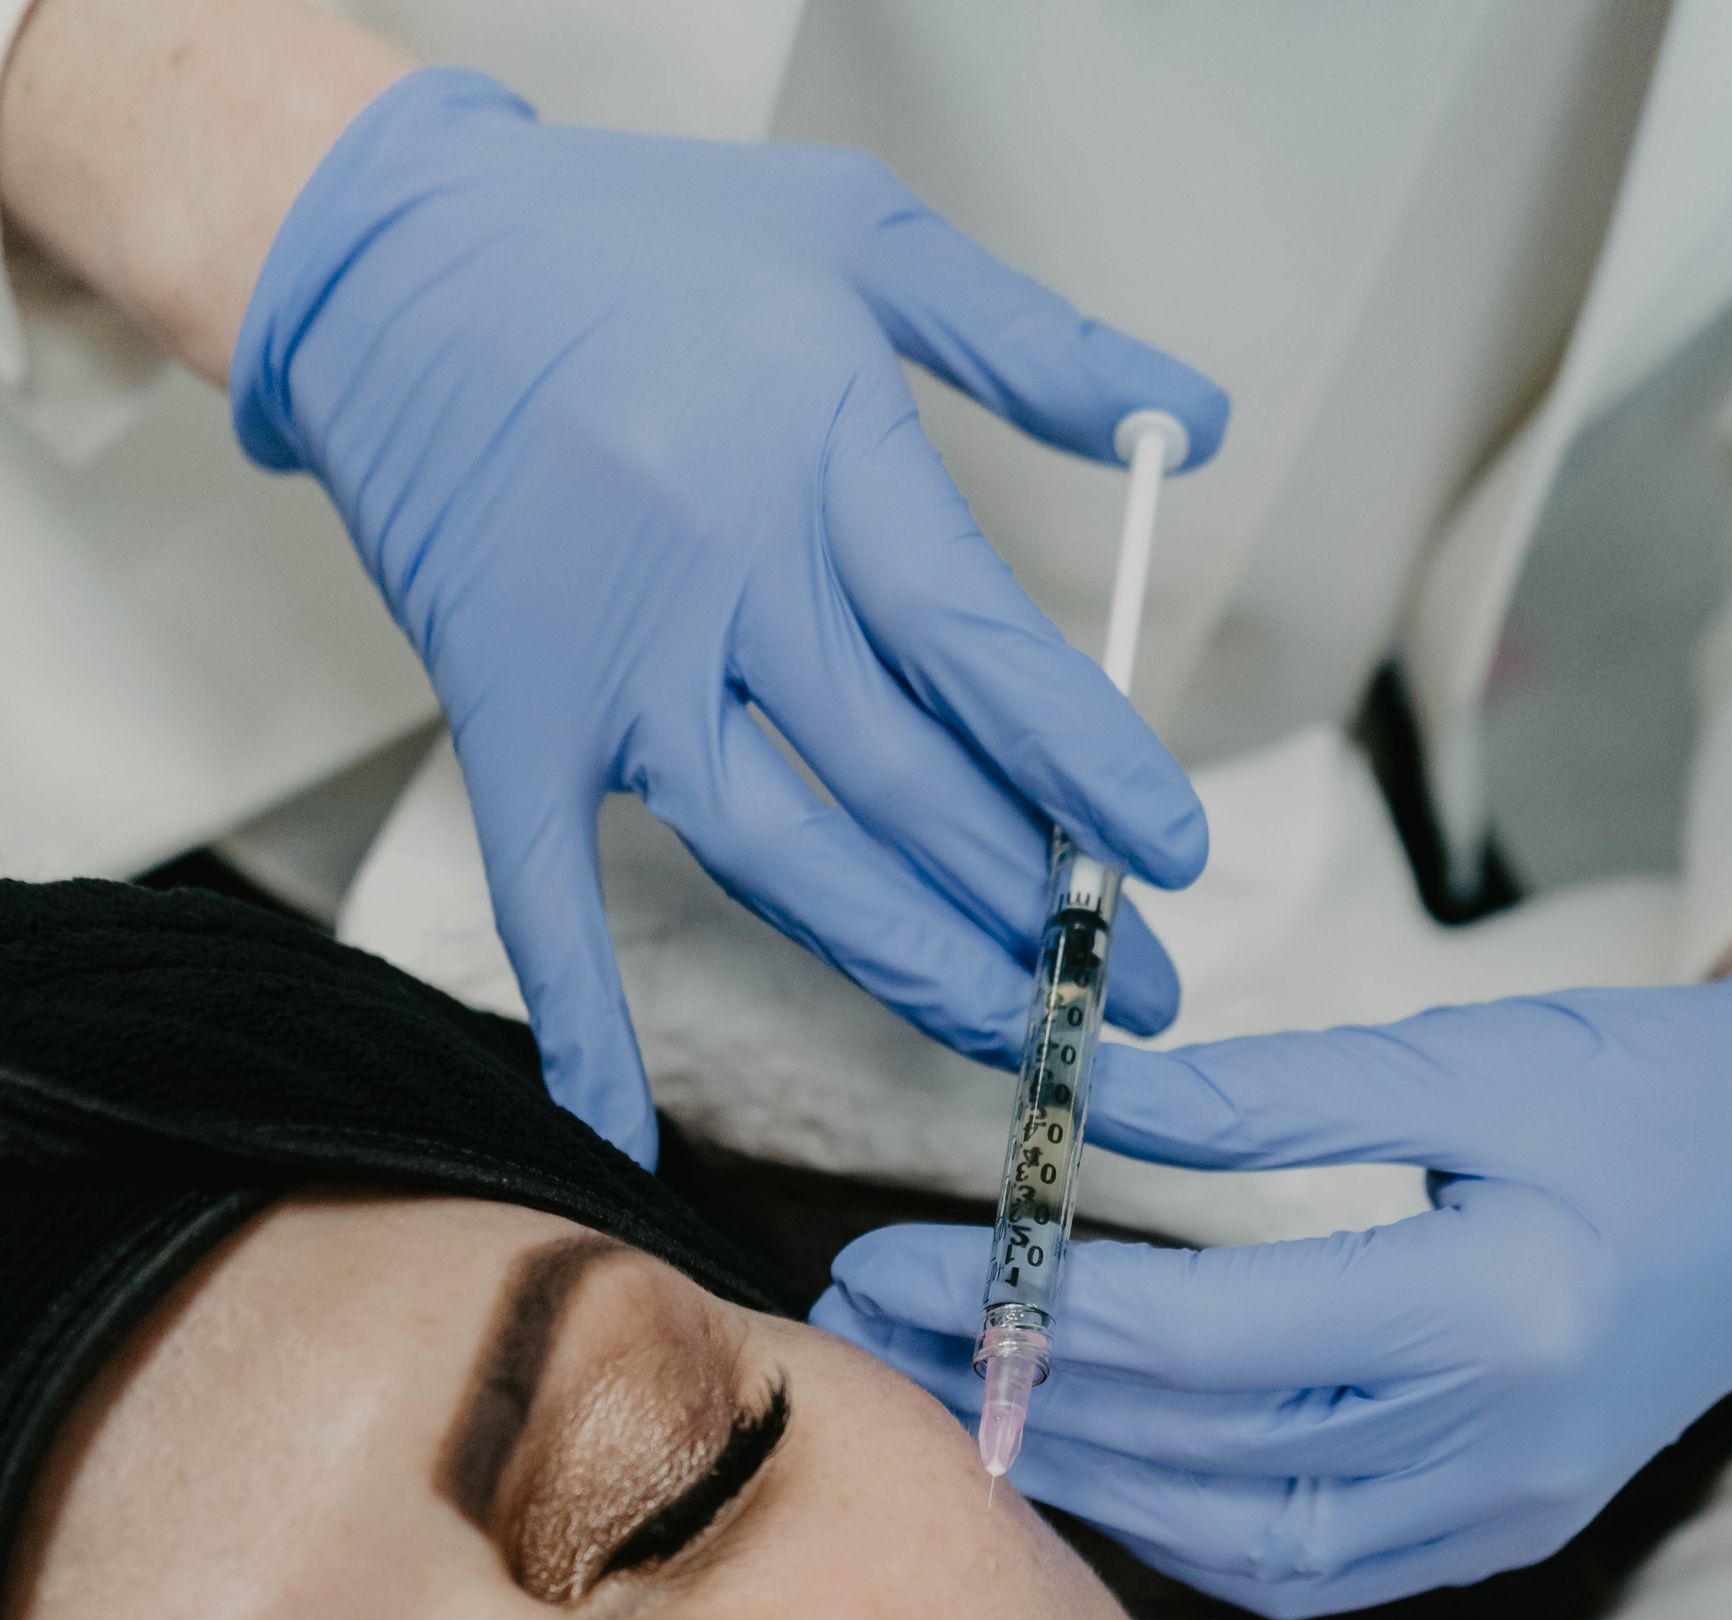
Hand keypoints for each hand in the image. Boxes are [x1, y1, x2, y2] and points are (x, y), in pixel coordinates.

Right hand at [231, 69, 1227, 1162]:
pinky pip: (540, 893)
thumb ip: (1033, 342)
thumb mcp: (857, 237)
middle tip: (1128, 981)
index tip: (1167, 853)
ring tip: (1011, 1027)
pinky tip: (617, 1133)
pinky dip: (577, 1019)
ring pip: (776, 857)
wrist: (395, 253)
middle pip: (905, 781)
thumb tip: (1200, 422)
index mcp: (818, 455)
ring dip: (901, 959)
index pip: (981, 648)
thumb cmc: (634, 241)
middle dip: (1034, 898)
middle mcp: (721, 576)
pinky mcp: (511, 720)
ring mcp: (609, 667)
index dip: (1083, 765)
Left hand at [814, 956, 1731, 1615]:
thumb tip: (1076, 1122)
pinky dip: (1189, 1523)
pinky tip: (1105, 1462)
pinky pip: (1310, 1570)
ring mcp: (1505, 1509)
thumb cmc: (1655, 1089)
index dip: (1035, 1304)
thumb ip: (1260, 1102)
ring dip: (1091, 1476)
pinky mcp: (1502, 1532)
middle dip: (1024, 1394)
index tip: (902, 1263)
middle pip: (1203, 1450)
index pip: (1205, 1332)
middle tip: (889, 1337)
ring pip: (1243, 1540)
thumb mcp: (1465, 1058)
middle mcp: (1500, 1442)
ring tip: (967, 1400)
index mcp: (1498, 1306)